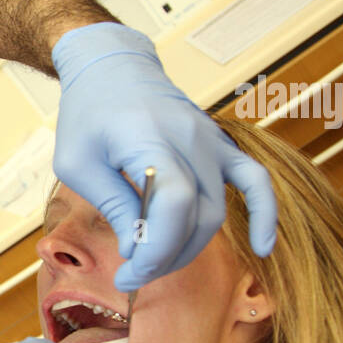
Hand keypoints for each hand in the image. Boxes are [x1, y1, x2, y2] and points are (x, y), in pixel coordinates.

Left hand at [50, 22, 277, 293]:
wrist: (111, 67)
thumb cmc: (87, 115)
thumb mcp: (77, 163)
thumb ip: (113, 204)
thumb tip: (138, 250)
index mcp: (148, 138)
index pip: (173, 204)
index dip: (155, 249)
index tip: (127, 273)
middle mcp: (189, 138)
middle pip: (198, 215)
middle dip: (166, 257)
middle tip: (132, 274)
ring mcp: (210, 141)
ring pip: (217, 210)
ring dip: (190, 247)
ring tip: (155, 263)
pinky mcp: (220, 145)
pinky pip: (255, 180)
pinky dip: (265, 213)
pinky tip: (262, 248)